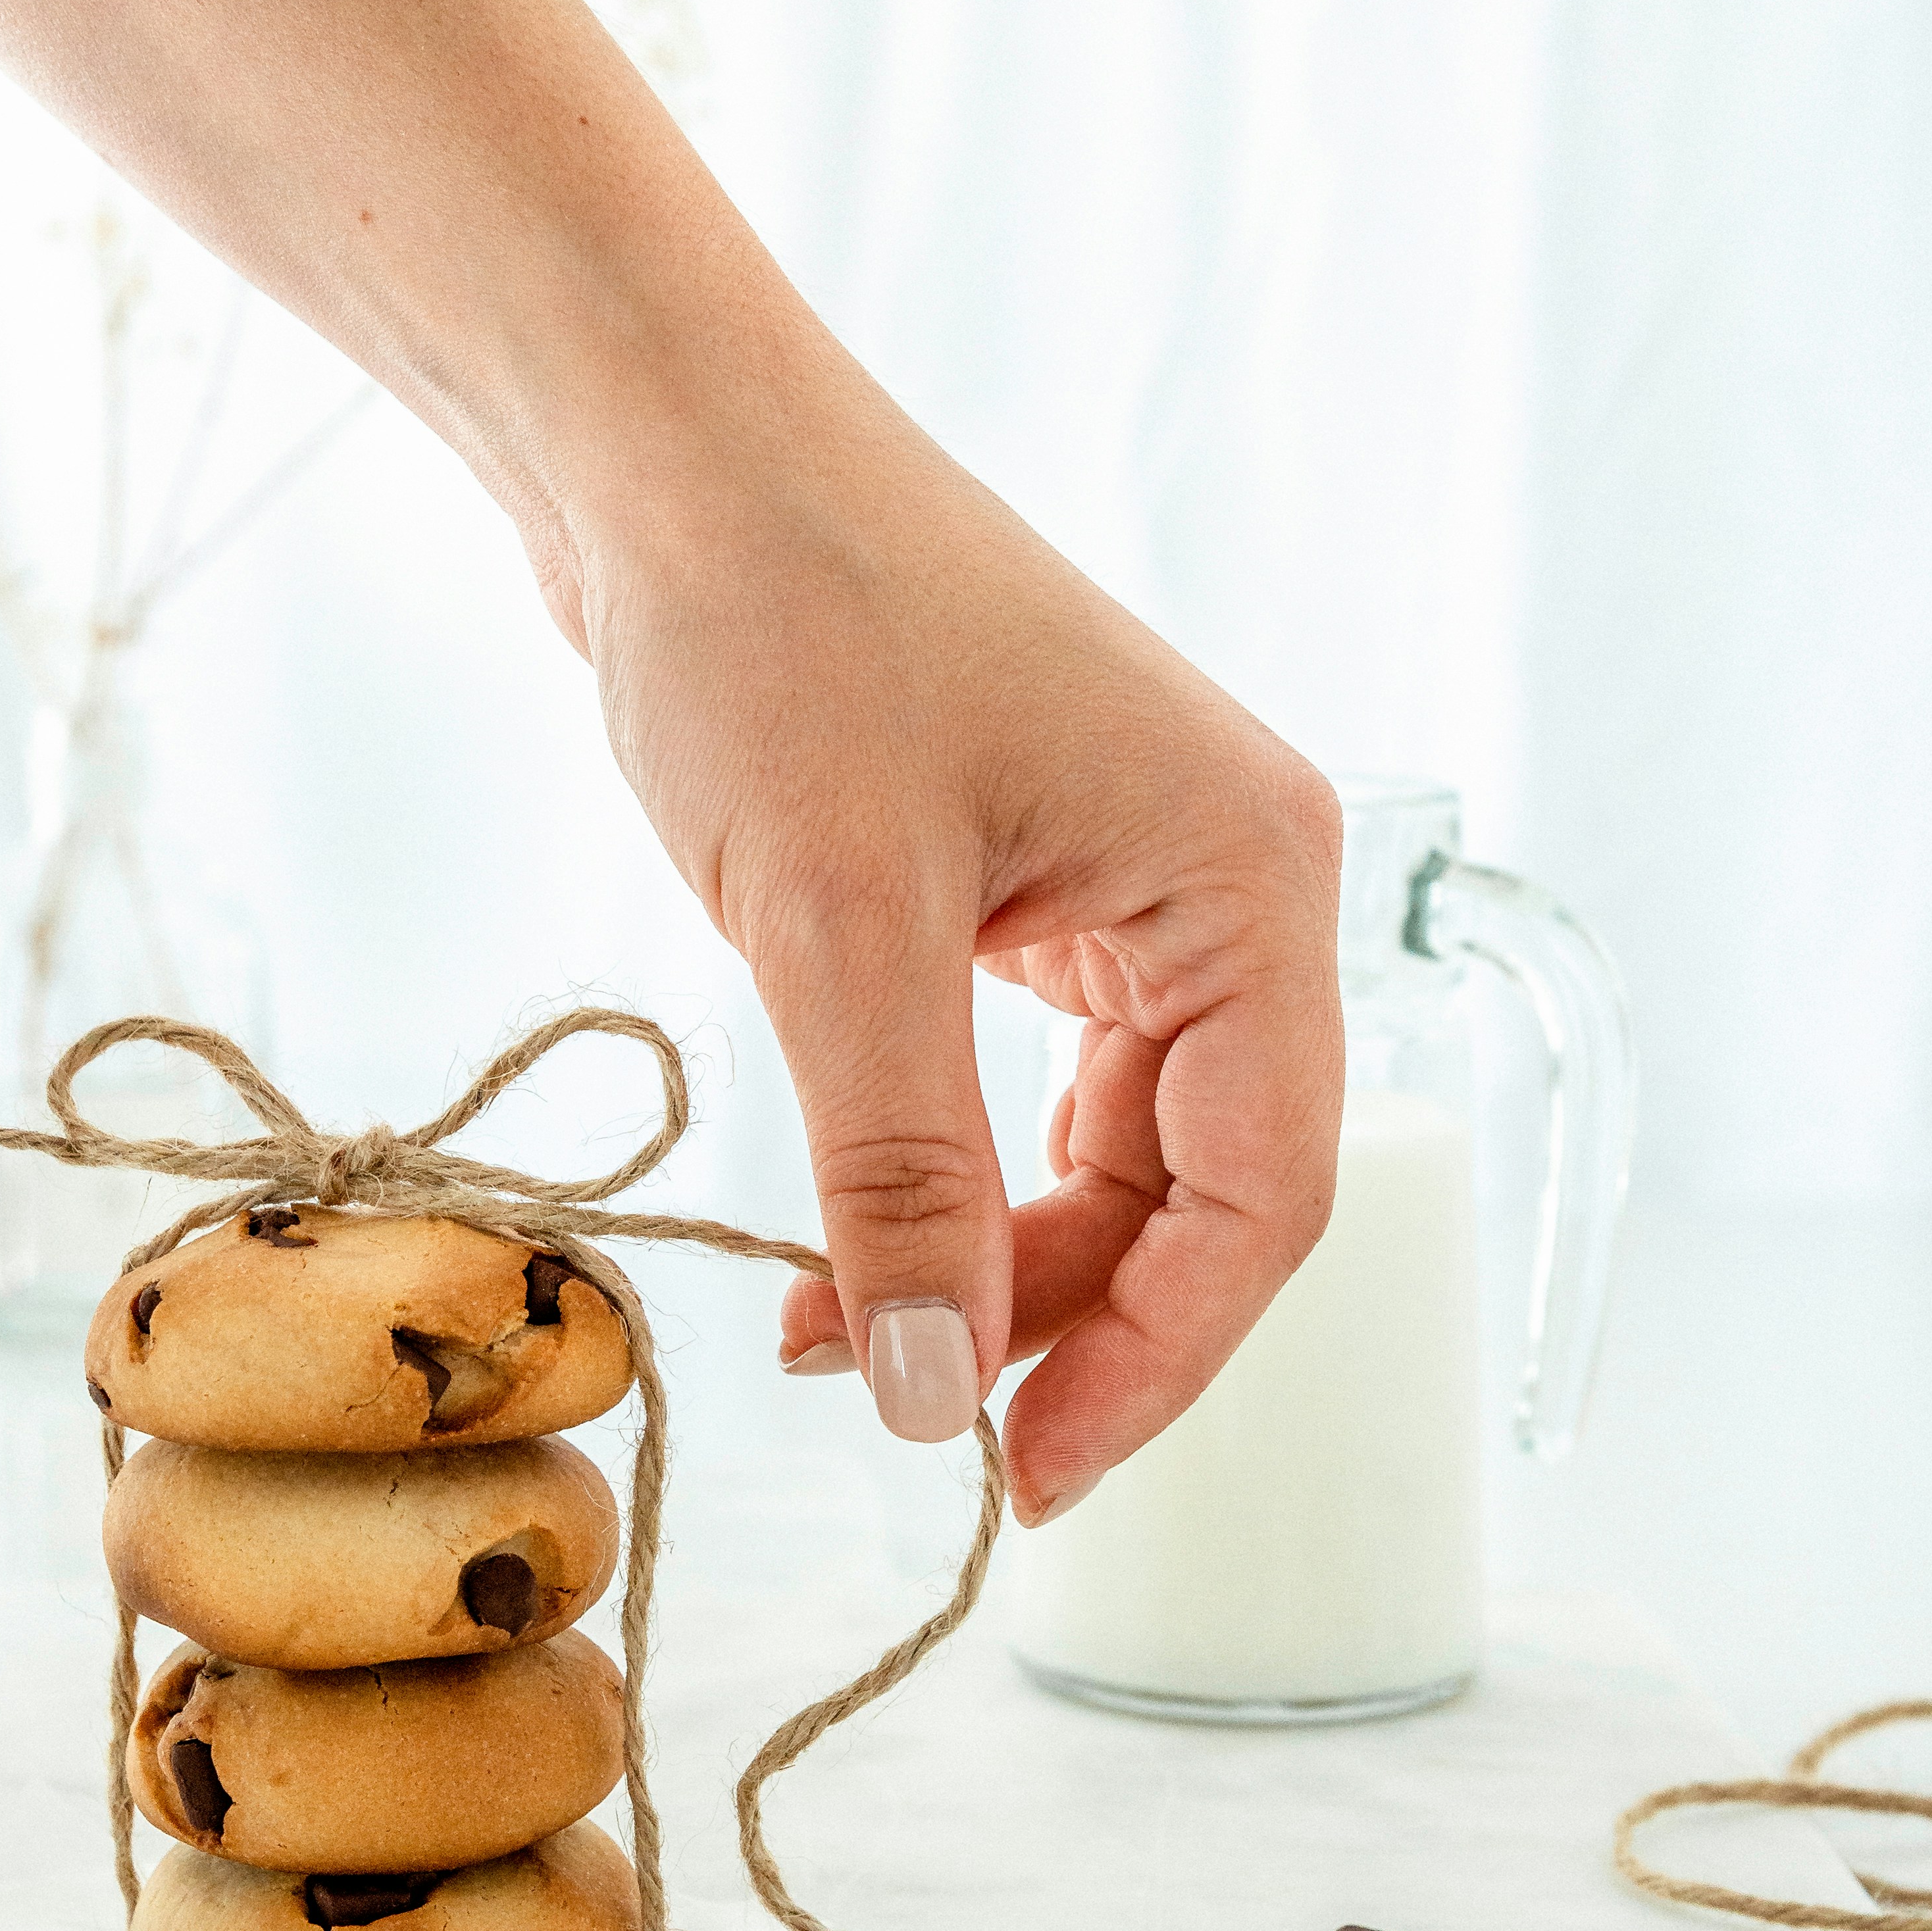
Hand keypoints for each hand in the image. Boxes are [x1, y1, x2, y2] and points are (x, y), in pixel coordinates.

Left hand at [572, 388, 1342, 1520]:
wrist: (666, 451)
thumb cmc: (777, 627)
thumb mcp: (838, 929)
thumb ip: (907, 1177)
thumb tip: (939, 1399)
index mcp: (1248, 881)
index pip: (1266, 1194)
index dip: (1156, 1360)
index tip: (1023, 1479)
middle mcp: (1223, 882)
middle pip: (1196, 1185)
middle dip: (1055, 1316)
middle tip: (906, 1413)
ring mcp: (1128, 876)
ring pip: (1108, 1145)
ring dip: (989, 1257)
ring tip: (839, 1327)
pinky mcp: (1027, 877)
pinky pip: (1028, 1077)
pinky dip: (945, 1170)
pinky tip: (851, 1233)